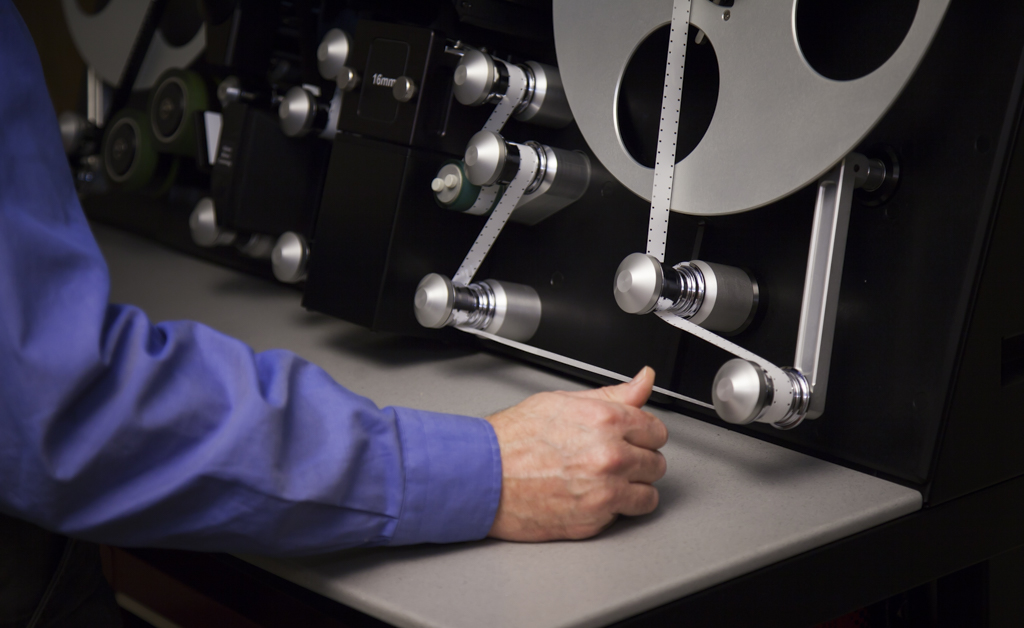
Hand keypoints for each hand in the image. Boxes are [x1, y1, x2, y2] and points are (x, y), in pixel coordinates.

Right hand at [486, 367, 667, 541]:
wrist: (482, 476)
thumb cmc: (512, 439)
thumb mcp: (561, 401)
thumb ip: (612, 395)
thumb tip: (644, 380)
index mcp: (606, 421)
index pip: (657, 430)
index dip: (643, 434)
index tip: (632, 438)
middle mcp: (611, 457)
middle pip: (656, 463)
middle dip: (638, 461)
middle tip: (611, 459)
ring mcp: (605, 492)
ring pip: (648, 495)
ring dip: (633, 488)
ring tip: (605, 481)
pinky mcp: (595, 521)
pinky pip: (624, 516)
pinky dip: (612, 510)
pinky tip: (590, 496)